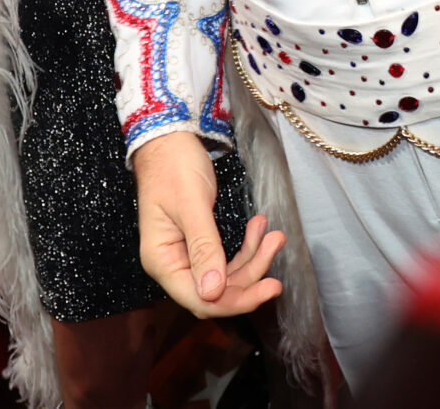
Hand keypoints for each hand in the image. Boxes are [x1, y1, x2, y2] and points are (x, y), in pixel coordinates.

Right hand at [134, 131, 285, 316]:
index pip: (200, 299)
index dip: (235, 301)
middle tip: (276, 245)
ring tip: (274, 233)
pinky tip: (259, 226)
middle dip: (251, 274)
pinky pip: (226, 257)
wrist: (169, 138)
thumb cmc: (173, 166)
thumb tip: (212, 292)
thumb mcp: (191, 204)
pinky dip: (246, 246)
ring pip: (226, 274)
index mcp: (162, 261)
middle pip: (217, 291)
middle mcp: (173, 264)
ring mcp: (186, 254)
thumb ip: (203, 247)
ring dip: (253, 258)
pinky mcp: (200, 242)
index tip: (269, 288)